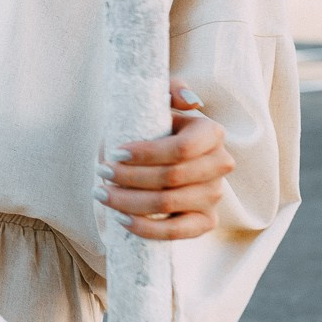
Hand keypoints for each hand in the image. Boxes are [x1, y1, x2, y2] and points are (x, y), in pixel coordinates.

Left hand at [95, 81, 233, 240]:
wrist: (155, 158)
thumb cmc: (154, 125)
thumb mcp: (159, 100)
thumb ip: (172, 89)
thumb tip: (192, 101)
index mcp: (212, 133)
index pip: (181, 149)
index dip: (145, 154)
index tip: (114, 152)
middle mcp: (220, 164)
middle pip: (171, 178)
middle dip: (129, 178)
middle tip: (101, 172)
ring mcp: (215, 195)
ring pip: (168, 204)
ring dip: (129, 202)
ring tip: (101, 193)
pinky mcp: (206, 221)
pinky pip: (178, 232)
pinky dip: (146, 228)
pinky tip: (121, 218)